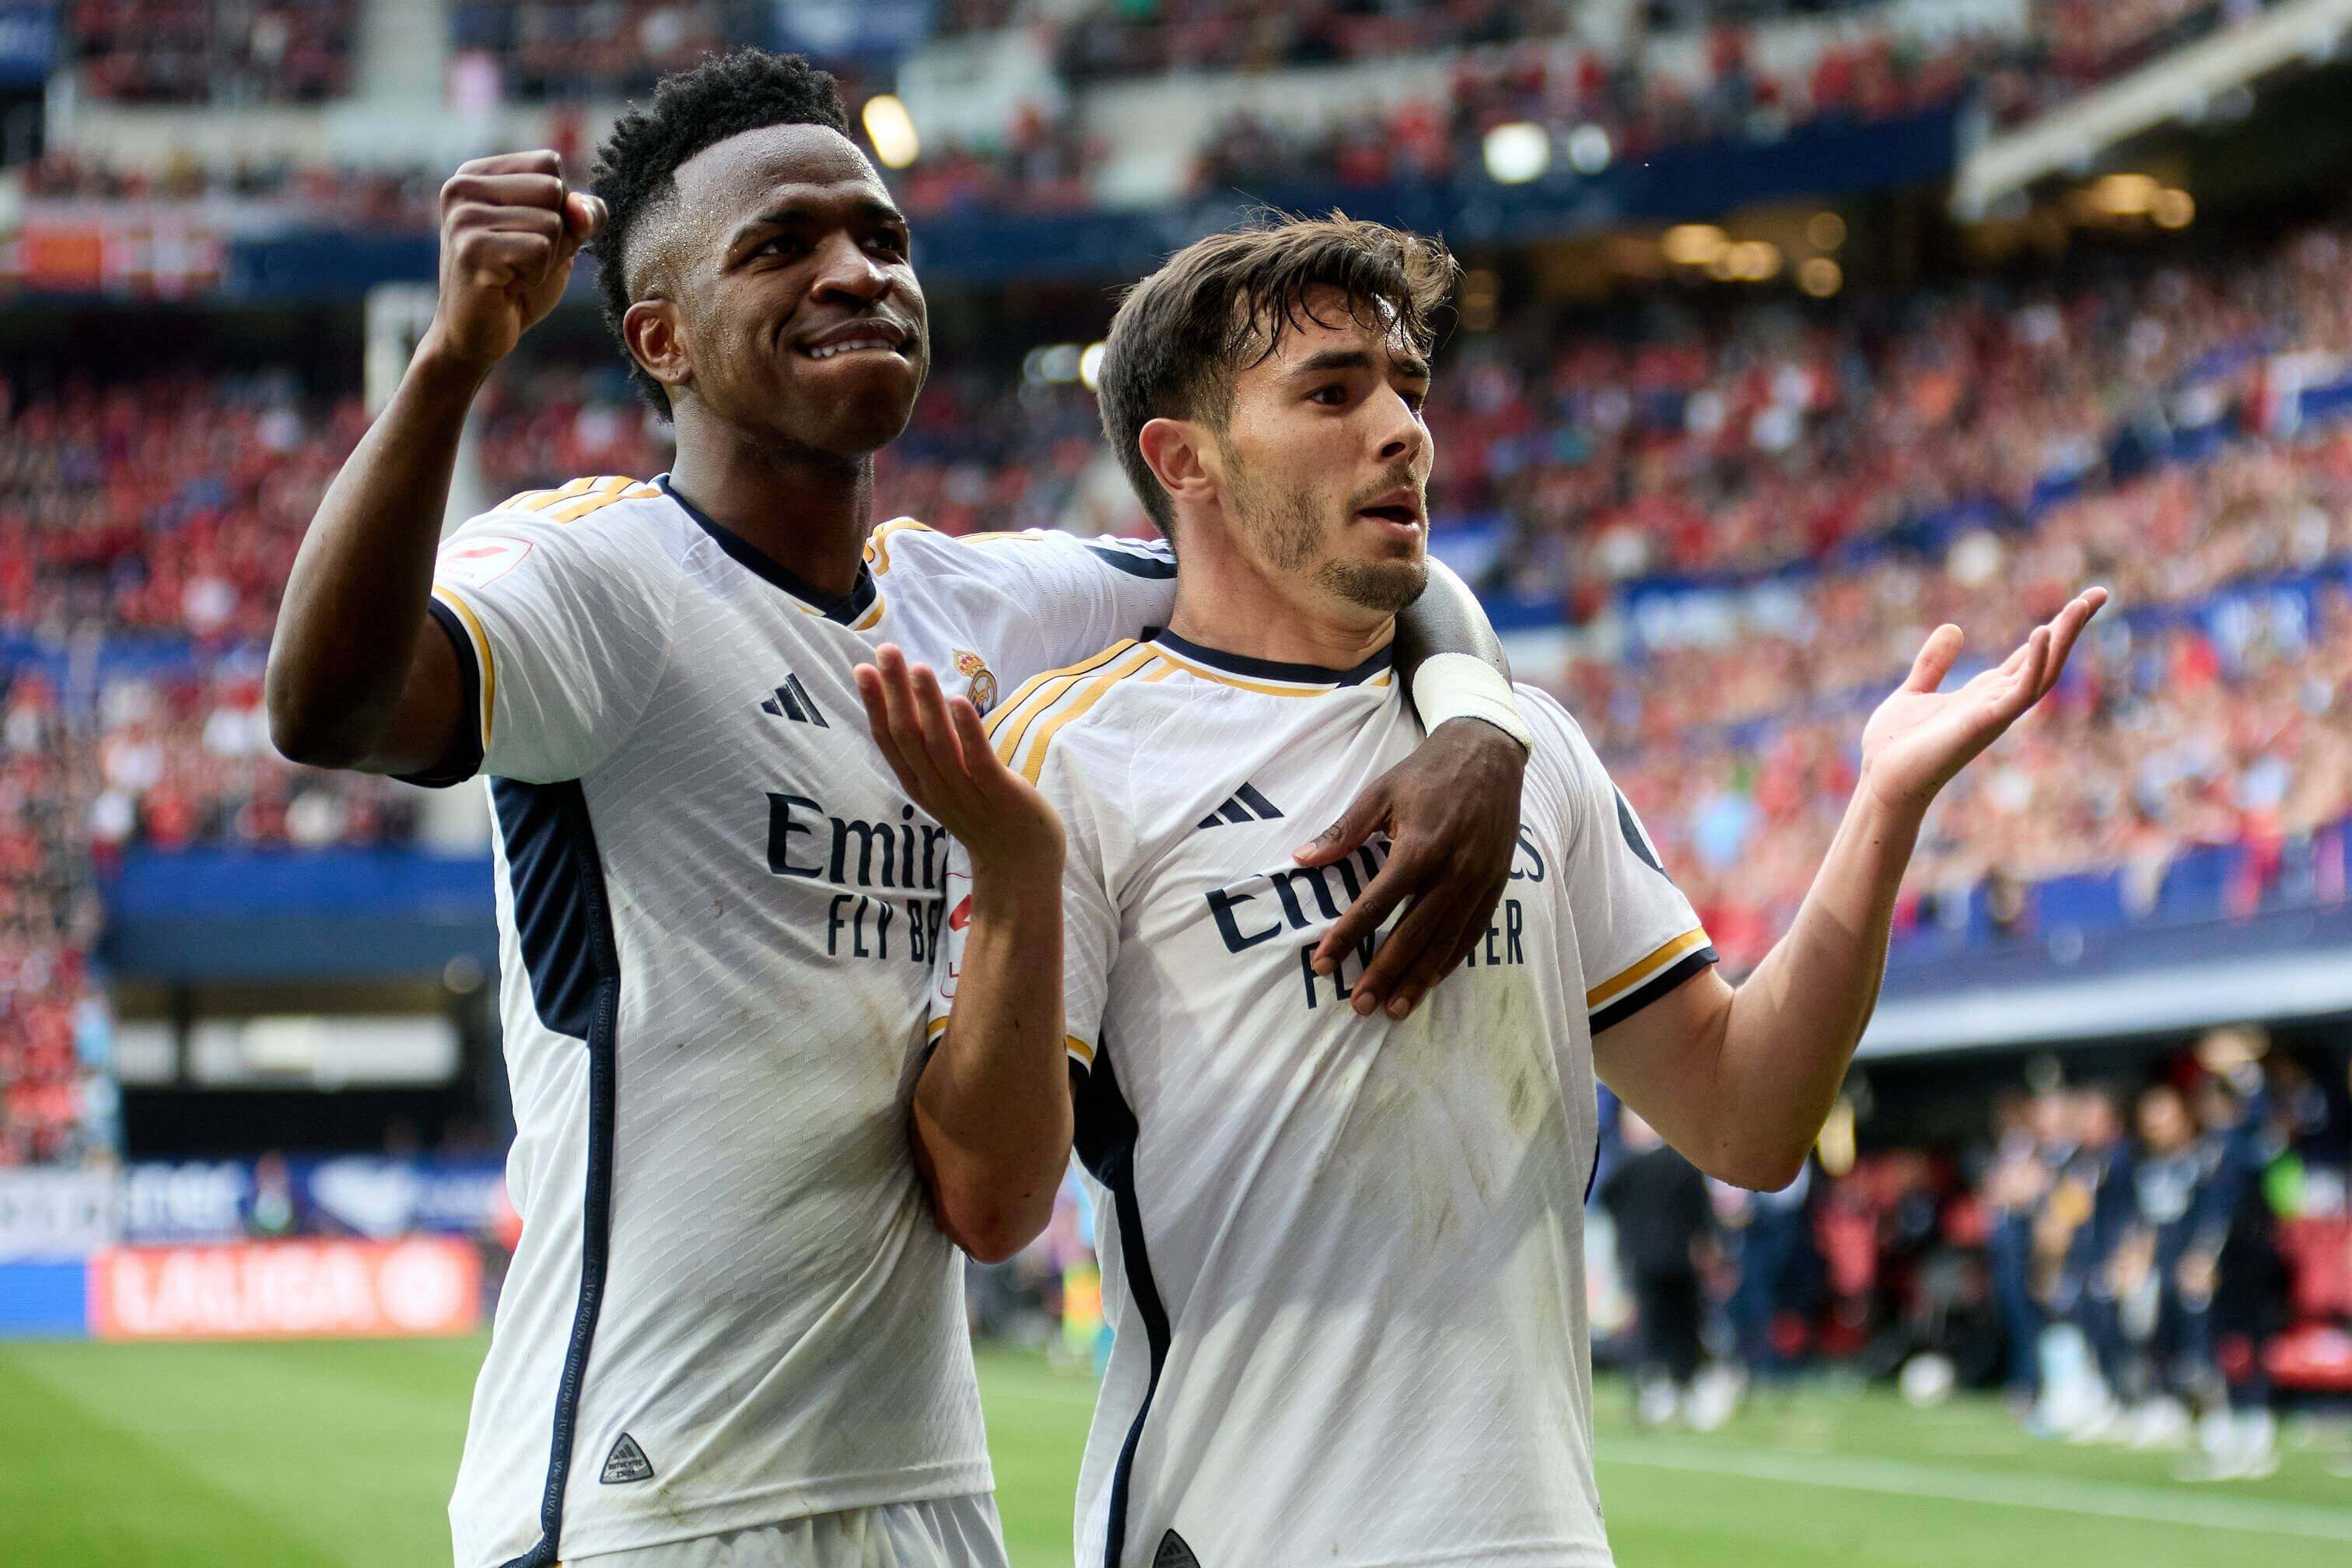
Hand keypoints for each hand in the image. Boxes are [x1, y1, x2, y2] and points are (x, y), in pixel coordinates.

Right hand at [422, 151, 605, 373]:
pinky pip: (541, 250)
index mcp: (476, 174)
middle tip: (520, 258)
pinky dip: (537, 274)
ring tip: (513, 272)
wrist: (478, 335)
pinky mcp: (472, 250)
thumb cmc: (518, 282)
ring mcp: (463, 217)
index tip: (526, 233)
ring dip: (546, 258)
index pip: (549, 163)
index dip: (558, 205)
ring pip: (551, 223)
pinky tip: (509, 285)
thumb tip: (583, 210)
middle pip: (553, 189)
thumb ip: (582, 213)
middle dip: (555, 233)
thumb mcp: (560, 238)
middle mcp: (461, 187)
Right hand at [855, 644, 1061, 880]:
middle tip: (886, 651)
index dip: (874, 705)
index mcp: (919, 783)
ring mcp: (966, 793)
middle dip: (894, 692)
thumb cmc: (985, 816)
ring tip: (917, 667)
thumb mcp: (948, 784)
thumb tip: (918, 707)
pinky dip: (967, 731)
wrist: (1020, 866)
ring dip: (926, 704)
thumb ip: (932, 752)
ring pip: (938, 745)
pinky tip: (958, 701)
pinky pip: (978, 760)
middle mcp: (935, 788)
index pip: (889, 741)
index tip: (863, 668)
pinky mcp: (999, 794)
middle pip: (907, 736)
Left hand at [1294, 716, 1526, 1019]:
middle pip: (1413, 933)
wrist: (1488, 754)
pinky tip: (1430, 981)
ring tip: (1394, 1009)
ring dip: (1418, 979)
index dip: (1347, 936)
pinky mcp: (1496, 884)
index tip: (1322, 962)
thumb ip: (1343, 831)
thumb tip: (1301, 859)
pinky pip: (1472, 932)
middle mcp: (1454, 869)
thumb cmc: (1427, 772)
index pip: (1376, 903)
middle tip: (1358, 1004)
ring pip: (1446, 942)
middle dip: (1383, 972)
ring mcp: (1479, 880)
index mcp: (1420, 846)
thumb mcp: (1379, 792)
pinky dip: (1450, 960)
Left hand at [1858, 587, 2106, 819]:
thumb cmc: (1895, 746)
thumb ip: (1934, 663)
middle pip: (2046, 658)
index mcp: (1984, 693)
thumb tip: (1954, 627)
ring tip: (2082, 604)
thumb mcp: (1914, 692)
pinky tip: (2042, 632)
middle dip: (2072, 626)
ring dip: (2064, 639)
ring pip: (2044, 672)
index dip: (2054, 628)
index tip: (2082, 602)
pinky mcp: (1986, 722)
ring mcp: (1996, 712)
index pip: (2029, 655)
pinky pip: (2020, 691)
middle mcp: (1997, 702)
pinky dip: (2035, 663)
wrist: (1882, 781)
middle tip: (2099, 593)